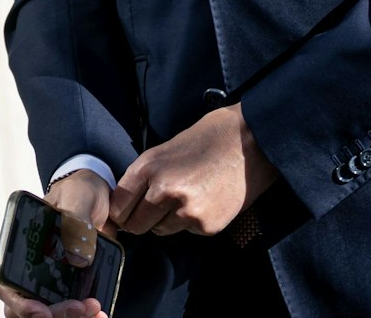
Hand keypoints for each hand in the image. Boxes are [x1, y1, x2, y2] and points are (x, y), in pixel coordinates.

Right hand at [0, 171, 113, 317]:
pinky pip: (71, 311)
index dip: (19, 303)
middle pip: (26, 307)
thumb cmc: (80, 191)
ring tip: (94, 310)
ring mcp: (49, 281)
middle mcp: (30, 268)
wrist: (103, 197)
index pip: (6, 283)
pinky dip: (85, 316)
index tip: (40, 311)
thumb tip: (78, 259)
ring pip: (47, 314)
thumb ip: (76, 221)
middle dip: (51, 314)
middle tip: (78, 309)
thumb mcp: (78, 197)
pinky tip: (100, 313)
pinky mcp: (71, 287)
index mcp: (20, 246)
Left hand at [110, 103, 277, 236]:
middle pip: (136, 226)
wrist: (252, 141)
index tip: (128, 211)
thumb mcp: (167, 149)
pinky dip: (193, 221)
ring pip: (161, 231)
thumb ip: (145, 177)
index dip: (122, 210)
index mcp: (149, 167)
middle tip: (160, 205)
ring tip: (190, 195)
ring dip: (169, 220)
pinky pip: (187, 231)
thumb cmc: (209, 138)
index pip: (119, 205)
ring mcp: (186, 211)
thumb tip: (126, 204)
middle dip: (144, 219)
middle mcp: (163, 190)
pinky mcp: (206, 225)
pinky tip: (207, 199)